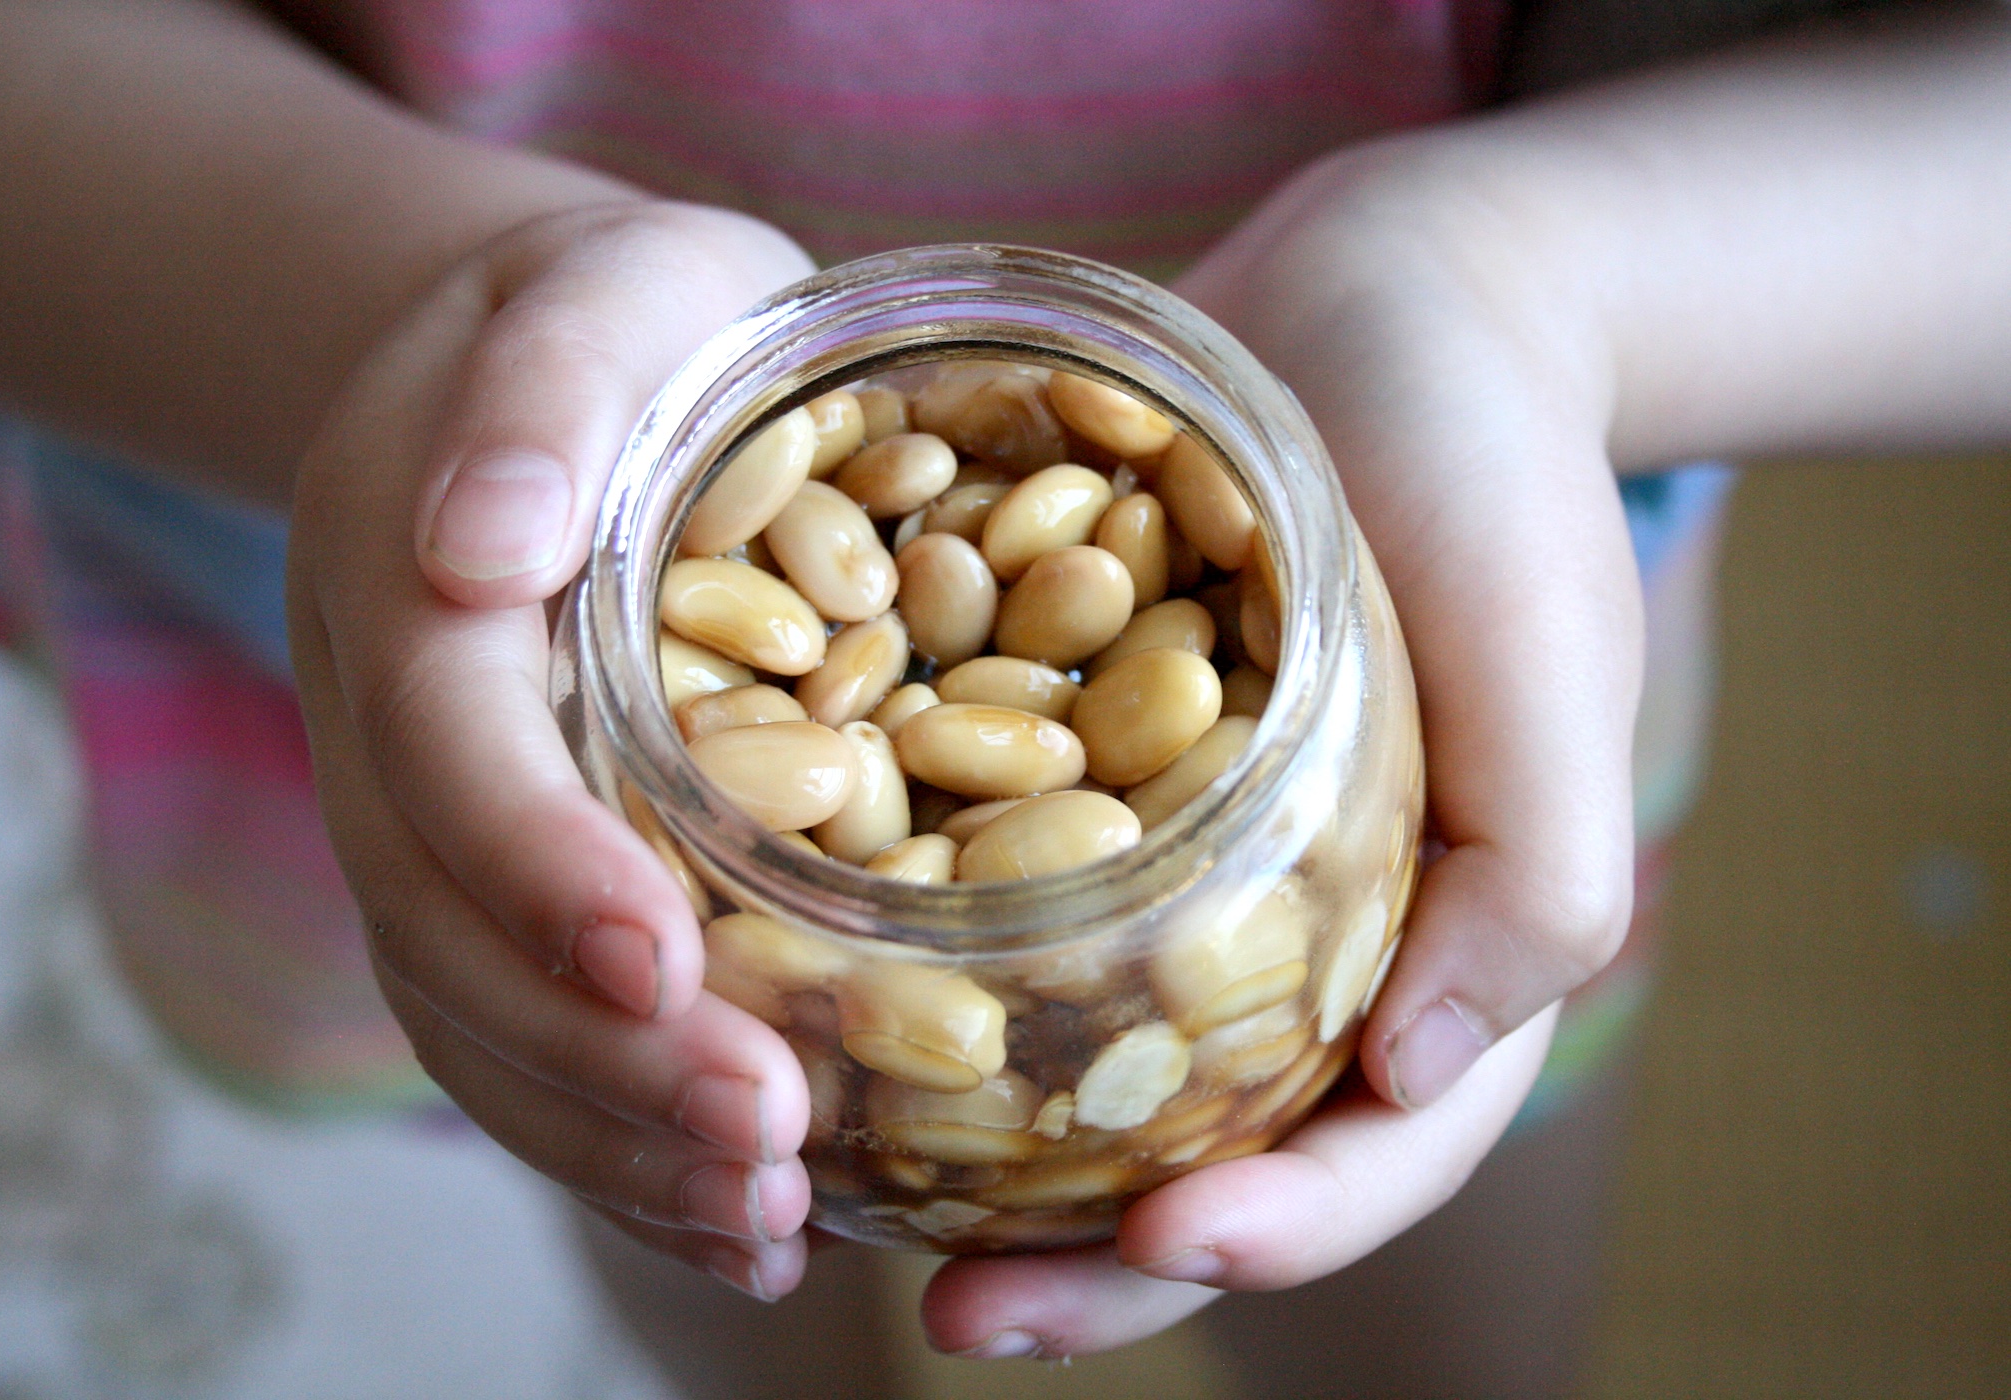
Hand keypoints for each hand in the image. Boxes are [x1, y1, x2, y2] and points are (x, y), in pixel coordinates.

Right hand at [287, 201, 825, 1299]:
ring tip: (767, 1227)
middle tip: (768, 1148)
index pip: (449, 749)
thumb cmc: (621, 321)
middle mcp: (391, 725)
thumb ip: (549, 391)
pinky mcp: (493, 877)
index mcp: (406, 577)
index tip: (665, 966)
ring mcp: (429, 818)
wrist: (540, 370)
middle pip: (453, 930)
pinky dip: (614, 1141)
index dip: (542, 867)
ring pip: (473, 1018)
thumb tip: (488, 535)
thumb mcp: (604, 293)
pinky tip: (737, 1218)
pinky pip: (517, 1034)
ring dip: (610, 1143)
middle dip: (606, 1058)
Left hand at [919, 140, 1642, 1355]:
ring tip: (845, 1216)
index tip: (1171, 1241)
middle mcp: (1284, 938)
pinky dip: (911, 984)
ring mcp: (1168, 870)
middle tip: (959, 1323)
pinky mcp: (1065, 781)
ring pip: (1072, 1065)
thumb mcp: (1550, 655)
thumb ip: (1541, 871)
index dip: (1284, 1225)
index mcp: (1423, 947)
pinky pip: (986, 913)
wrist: (1377, 307)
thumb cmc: (1492, 474)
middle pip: (1196, 1149)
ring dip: (973, 1166)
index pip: (1372, 1145)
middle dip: (1087, 1260)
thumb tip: (1435, 1071)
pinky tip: (801, 1015)